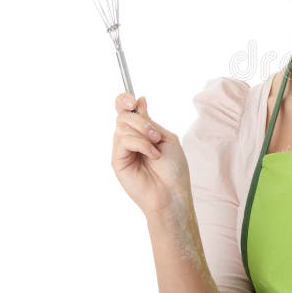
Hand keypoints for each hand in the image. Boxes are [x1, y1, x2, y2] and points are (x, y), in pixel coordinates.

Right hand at [111, 93, 190, 217]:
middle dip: (141, 121)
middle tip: (156, 135)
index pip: (124, 110)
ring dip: (144, 132)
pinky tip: (153, 155)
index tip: (132, 100)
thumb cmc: (173, 168)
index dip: (124, 100)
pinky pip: (124, 140)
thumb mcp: (165, 137)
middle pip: (123, 116)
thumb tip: (140, 100)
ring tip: (156, 147)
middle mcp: (129, 139)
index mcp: (141, 132)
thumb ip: (150, 121)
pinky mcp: (117, 160)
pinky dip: (142, 144)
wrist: (172, 192)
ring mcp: (122, 150)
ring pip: (123, 126)